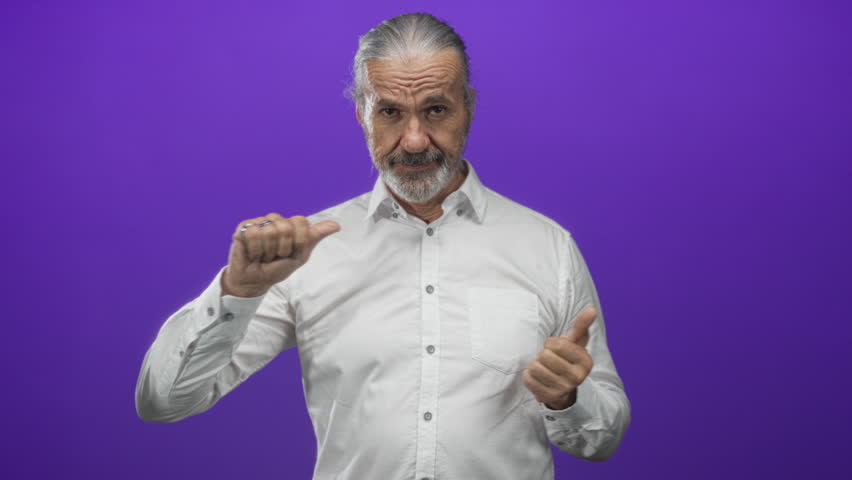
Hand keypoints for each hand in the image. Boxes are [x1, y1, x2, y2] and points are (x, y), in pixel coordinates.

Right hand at [221, 213, 339, 296]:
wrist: (255, 280)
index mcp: (291, 226)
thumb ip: (315, 237)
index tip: (291, 252)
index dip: (298, 241)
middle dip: (282, 248)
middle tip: (276, 256)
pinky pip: (253, 233)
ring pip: (269, 231)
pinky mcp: (244, 227)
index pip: (301, 222)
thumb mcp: (300, 256)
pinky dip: (254, 249)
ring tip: (263, 255)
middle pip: (285, 227)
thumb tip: (337, 225)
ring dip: (267, 251)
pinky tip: (252, 253)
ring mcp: (260, 222)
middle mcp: (276, 220)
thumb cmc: (277, 268)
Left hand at [523, 306, 595, 409]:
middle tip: (549, 360)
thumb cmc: (567, 358)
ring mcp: (564, 389)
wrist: (564, 387)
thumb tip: (591, 309)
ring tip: (543, 369)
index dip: (551, 343)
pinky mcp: (549, 398)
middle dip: (542, 354)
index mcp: (586, 361)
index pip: (557, 344)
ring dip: (535, 365)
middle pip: (545, 356)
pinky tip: (537, 378)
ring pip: (535, 367)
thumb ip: (581, 325)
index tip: (555, 348)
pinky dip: (528, 376)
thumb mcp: (575, 342)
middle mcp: (578, 377)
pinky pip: (528, 380)